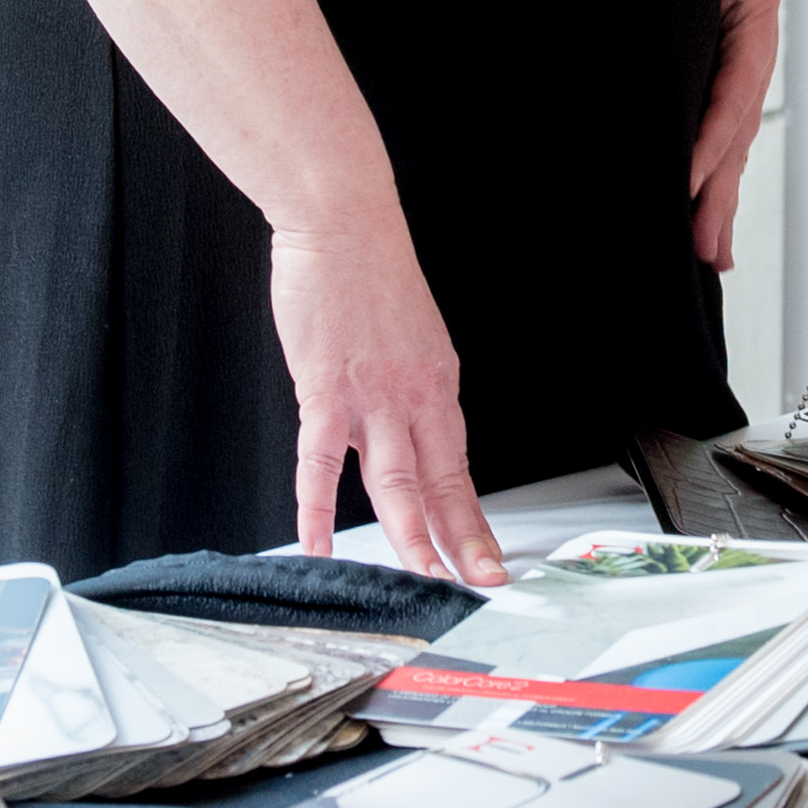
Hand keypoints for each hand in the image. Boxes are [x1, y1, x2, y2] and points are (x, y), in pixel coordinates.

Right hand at [272, 216, 503, 584]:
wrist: (344, 223)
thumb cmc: (368, 274)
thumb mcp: (409, 339)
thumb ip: (405, 391)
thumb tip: (400, 430)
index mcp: (437, 386)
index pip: (460, 470)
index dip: (474, 522)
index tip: (489, 560)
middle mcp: (415, 397)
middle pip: (442, 485)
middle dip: (462, 543)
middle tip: (479, 584)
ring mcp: (373, 398)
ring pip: (397, 482)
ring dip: (411, 536)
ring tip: (421, 577)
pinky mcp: (326, 390)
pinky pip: (321, 462)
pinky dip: (317, 509)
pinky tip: (318, 544)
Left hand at [690, 0, 785, 271]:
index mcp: (755, 11)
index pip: (736, 87)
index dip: (713, 138)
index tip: (687, 183)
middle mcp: (744, 41)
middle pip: (734, 128)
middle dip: (719, 192)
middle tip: (704, 254)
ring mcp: (722, 51)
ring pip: (719, 132)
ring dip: (711, 192)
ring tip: (703, 256)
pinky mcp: (698, 51)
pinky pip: (697, 113)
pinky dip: (693, 159)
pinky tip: (684, 198)